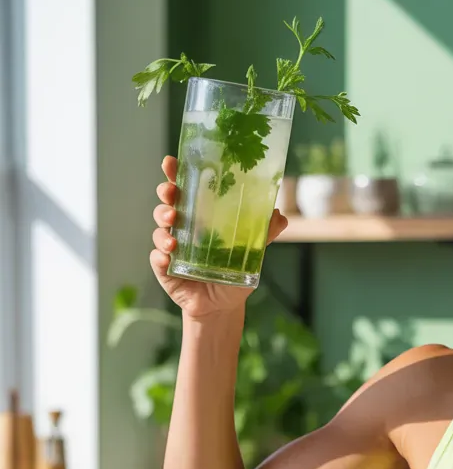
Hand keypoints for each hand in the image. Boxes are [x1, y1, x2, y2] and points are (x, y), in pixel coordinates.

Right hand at [150, 155, 288, 319]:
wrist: (222, 306)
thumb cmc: (233, 273)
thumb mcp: (251, 253)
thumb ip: (264, 234)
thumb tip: (280, 215)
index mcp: (199, 218)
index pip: (184, 190)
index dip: (175, 175)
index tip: (171, 162)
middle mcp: (181, 228)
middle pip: (167, 204)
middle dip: (165, 194)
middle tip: (170, 194)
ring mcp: (170, 247)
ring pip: (159, 229)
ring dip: (162, 226)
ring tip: (173, 233)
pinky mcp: (164, 268)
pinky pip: (156, 259)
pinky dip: (160, 256)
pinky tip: (167, 257)